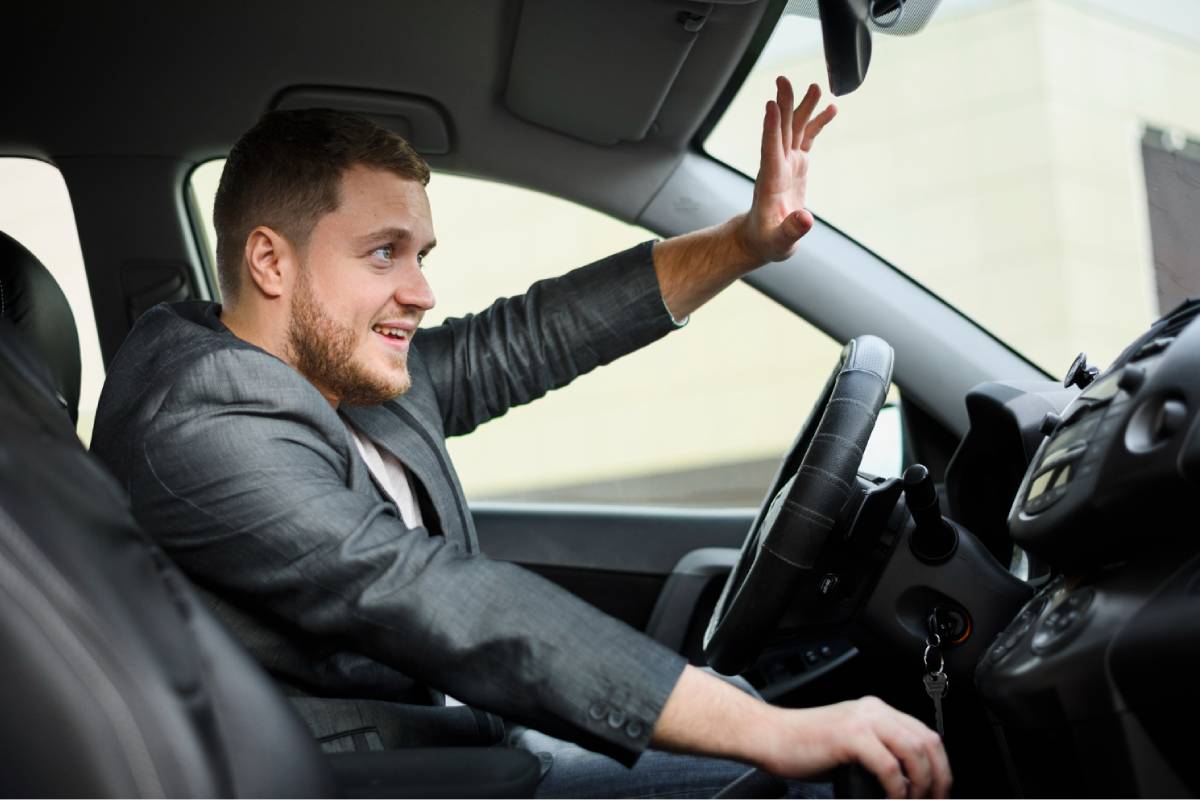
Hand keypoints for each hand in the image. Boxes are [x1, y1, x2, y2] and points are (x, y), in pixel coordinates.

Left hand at [738, 76, 836, 263]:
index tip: (771, 105)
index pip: (770, 150)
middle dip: (784, 106)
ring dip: (803, 107)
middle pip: (781, 131)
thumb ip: (791, 231)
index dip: (770, 128)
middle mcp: (777, 166)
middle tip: (785, 80)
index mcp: (771, 181)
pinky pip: (807, 138)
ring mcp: (786, 163)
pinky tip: (830, 108)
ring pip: (794, 129)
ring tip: (816, 87)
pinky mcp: (796, 165)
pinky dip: (817, 123)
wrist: (763, 237)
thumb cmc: (768, 241)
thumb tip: (805, 219)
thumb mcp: (779, 242)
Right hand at [763, 696, 951, 798]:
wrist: (769, 736)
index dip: (941, 767)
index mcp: (876, 710)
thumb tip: (906, 784)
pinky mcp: (850, 736)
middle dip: (939, 779)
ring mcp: (862, 720)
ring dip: (921, 786)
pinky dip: (897, 789)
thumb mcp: (850, 745)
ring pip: (914, 752)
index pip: (925, 735)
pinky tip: (892, 799)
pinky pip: (889, 766)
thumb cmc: (802, 746)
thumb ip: (878, 754)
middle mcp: (873, 710)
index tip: (939, 793)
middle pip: (927, 742)